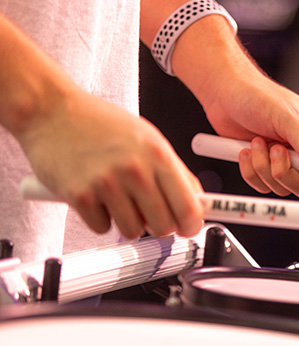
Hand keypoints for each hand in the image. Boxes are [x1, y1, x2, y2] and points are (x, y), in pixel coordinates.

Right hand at [20, 89, 204, 238]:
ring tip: (118, 199)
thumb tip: (197, 202)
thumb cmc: (99, 123)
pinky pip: (102, 228)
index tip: (188, 228)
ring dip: (128, 222)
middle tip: (149, 213)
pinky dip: (100, 218)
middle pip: (163, 226)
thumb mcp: (148, 139)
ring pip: (133, 232)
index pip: (188, 207)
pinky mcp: (80, 196)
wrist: (50, 110)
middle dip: (158, 225)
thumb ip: (175, 172)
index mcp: (158, 154)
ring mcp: (107, 183)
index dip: (191, 225)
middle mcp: (135, 169)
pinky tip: (96, 197)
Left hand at [197, 67, 298, 200]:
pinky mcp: (266, 168)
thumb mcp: (288, 118)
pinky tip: (247, 150)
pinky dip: (251, 172)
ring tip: (258, 142)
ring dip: (265, 169)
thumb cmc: (259, 96)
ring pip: (284, 188)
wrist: (225, 93)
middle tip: (275, 150)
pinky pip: (263, 187)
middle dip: (287, 174)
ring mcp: (286, 162)